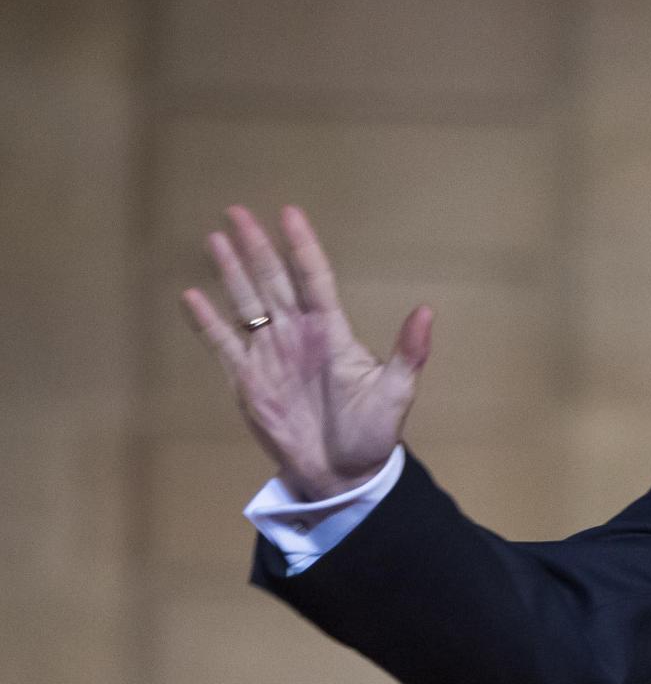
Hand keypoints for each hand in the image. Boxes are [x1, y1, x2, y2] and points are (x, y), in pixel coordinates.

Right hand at [180, 204, 430, 499]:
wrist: (342, 473)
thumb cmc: (373, 433)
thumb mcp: (396, 393)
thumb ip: (408, 353)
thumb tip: (426, 311)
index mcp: (332, 332)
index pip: (314, 279)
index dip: (302, 247)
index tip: (289, 213)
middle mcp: (298, 335)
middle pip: (272, 281)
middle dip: (256, 246)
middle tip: (237, 210)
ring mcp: (270, 354)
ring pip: (246, 303)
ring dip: (230, 272)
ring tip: (215, 238)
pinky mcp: (247, 379)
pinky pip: (223, 344)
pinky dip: (207, 321)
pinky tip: (191, 296)